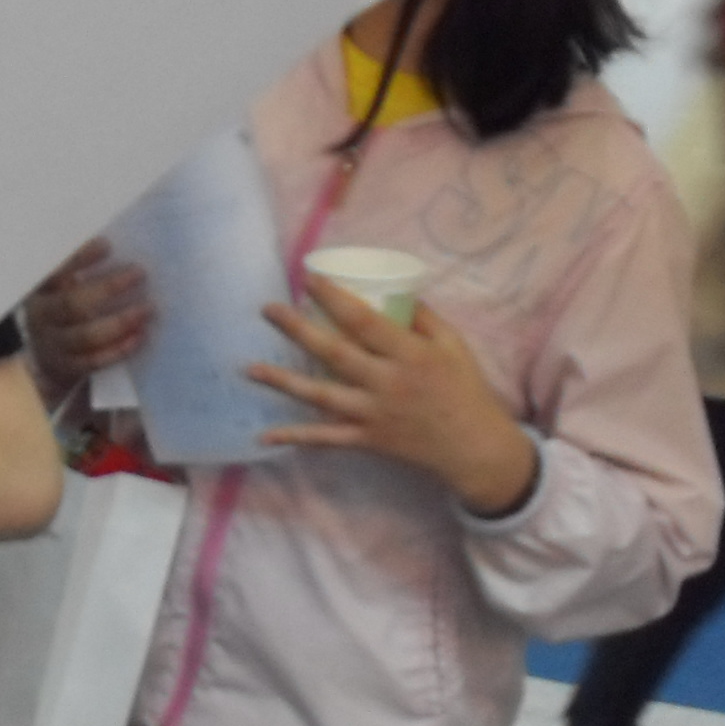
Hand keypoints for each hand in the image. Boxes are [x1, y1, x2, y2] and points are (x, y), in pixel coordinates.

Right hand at [25, 239, 148, 396]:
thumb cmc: (63, 312)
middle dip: (108, 288)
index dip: (79, 259)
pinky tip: (140, 336)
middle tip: (139, 273)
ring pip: (86, 336)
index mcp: (39, 291)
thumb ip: (78, 274)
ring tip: (148, 309)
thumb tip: (122, 248)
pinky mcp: (69, 368)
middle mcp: (41, 318)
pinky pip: (95, 360)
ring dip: (120, 322)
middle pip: (72, 304)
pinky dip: (119, 349)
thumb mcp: (59, 289)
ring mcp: (53, 346)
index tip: (107, 245)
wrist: (46, 360)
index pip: (54, 272)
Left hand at [251, 280, 537, 513]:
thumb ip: (423, 317)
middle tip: (266, 308)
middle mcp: (387, 383)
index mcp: (410, 355)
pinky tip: (264, 435)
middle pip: (334, 353)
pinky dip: (296, 438)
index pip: (365, 321)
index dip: (334, 298)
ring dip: (283, 382)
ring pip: (321, 396)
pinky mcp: (367, 440)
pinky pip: (326, 439)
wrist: (476, 448)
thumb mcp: (453, 345)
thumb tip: (393, 289)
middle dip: (297, 330)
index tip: (307, 278)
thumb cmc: (465, 390)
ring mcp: (373, 414)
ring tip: (249, 368)